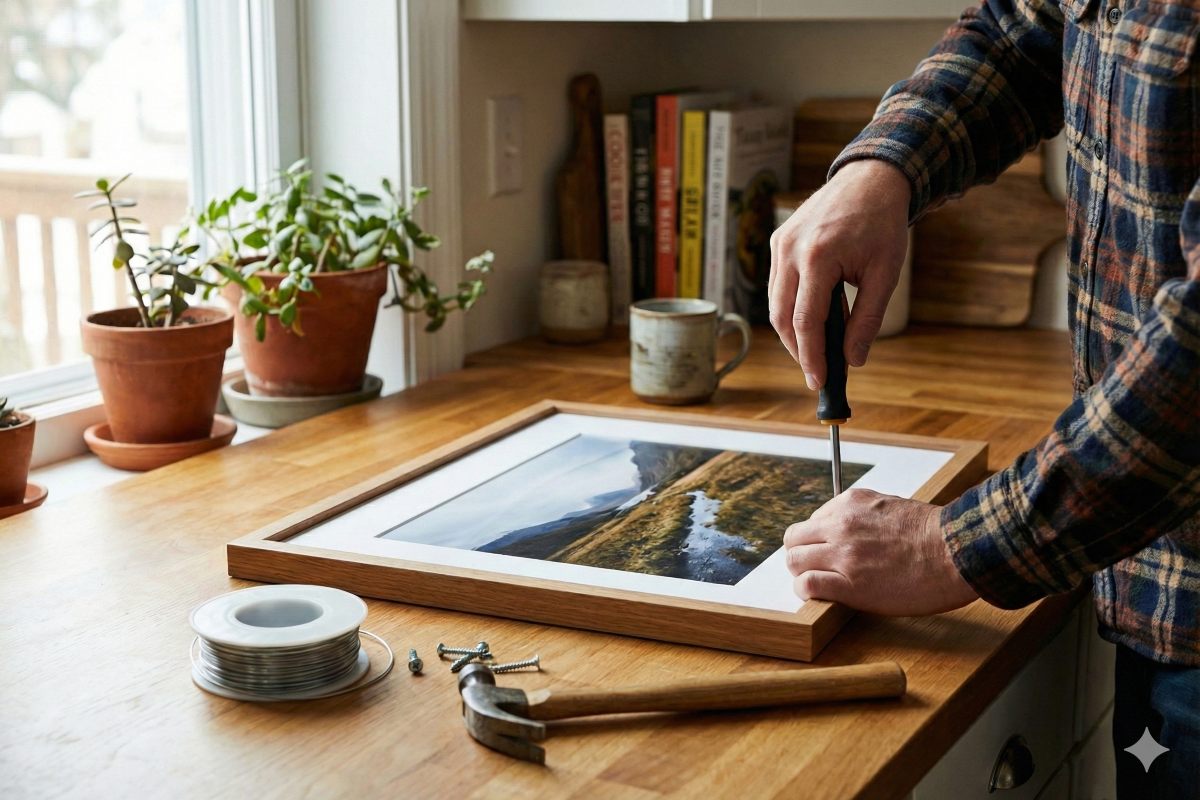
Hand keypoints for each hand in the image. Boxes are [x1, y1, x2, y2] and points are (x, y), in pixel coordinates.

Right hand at [768, 159, 910, 388]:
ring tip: (817, 350)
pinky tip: (812, 320)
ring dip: (793, 333)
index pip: (805, 321)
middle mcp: (790, 251)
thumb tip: (852, 359)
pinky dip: (790, 309)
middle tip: (817, 373)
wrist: (870, 179)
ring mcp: (779, 245)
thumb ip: (866, 320)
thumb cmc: (881, 224)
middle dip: (798, 351)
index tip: (819, 381)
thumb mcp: (884, 274)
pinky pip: (777, 286)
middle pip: (782, 317)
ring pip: (775, 305)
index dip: (811, 356)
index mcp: (818, 257)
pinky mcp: (777, 242)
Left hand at [784, 488, 977, 614]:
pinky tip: (818, 595)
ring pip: (794, 560)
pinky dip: (806, 591)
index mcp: (851, 503)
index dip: (818, 539)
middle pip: (794, 538)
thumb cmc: (935, 535)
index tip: (828, 550)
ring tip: (818, 582)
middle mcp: (841, 525)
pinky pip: (807, 585)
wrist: (957, 553)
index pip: (813, 520)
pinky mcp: (849, 584)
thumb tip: (849, 526)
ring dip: (801, 572)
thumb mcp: (892, 506)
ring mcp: (843, 554)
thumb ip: (864, 515)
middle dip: (801, 553)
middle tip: (815, 566)